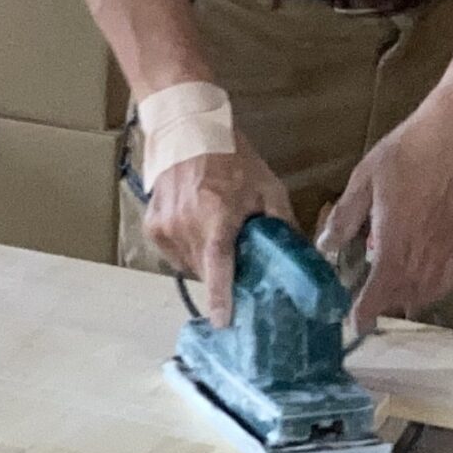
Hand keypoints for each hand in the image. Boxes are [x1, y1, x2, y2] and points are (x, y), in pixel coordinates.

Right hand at [146, 137, 294, 327]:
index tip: (223, 322)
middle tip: (241, 267)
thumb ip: (282, 223)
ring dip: (206, 263)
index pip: (218, 267)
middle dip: (224, 275)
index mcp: (216, 216)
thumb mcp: (268, 186)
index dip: (221, 298)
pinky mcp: (152, 226)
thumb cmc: (231, 156)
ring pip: (189, 265)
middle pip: (206, 271)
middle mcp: (185, 225)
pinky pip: (173, 254)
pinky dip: (189, 251)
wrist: (186, 130)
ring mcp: (164, 227)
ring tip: (219, 241)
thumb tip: (300, 255)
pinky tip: (200, 233)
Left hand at [318, 109, 452, 332]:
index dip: (367, 310)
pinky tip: (421, 284)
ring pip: (428, 290)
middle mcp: (424, 249)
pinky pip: (449, 277)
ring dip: (407, 299)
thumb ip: (344, 218)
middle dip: (383, 306)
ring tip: (388, 296)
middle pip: (404, 294)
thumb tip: (324, 245)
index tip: (355, 325)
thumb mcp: (362, 183)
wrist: (450, 138)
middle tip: (363, 306)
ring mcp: (446, 246)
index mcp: (395, 238)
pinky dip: (434, 289)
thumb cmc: (402, 156)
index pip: (381, 287)